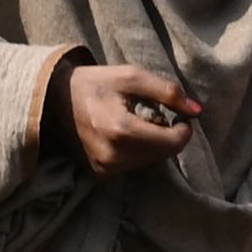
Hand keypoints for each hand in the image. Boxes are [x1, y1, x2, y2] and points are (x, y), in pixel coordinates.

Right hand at [66, 58, 200, 176]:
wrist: (54, 99)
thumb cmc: (95, 83)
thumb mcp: (131, 76)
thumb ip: (166, 91)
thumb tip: (197, 110)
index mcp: (121, 131)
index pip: (172, 143)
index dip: (183, 129)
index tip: (179, 115)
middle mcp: (113, 156)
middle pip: (163, 154)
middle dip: (167, 135)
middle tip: (154, 115)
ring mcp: (105, 169)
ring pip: (150, 162)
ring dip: (153, 144)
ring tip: (136, 123)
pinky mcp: (100, 174)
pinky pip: (134, 166)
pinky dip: (137, 152)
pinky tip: (124, 135)